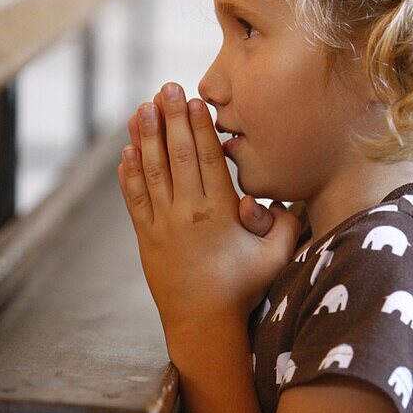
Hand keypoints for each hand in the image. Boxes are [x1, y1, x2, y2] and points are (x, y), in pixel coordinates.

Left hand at [117, 83, 303, 338]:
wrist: (203, 325)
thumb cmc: (244, 290)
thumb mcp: (275, 258)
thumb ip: (286, 224)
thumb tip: (285, 197)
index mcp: (219, 212)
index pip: (206, 158)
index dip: (198, 126)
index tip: (194, 99)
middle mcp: (186, 212)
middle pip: (176, 155)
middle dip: (169, 118)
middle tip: (164, 87)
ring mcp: (162, 224)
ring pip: (150, 171)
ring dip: (145, 136)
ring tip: (142, 107)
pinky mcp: (146, 238)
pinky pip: (134, 198)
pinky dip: (128, 173)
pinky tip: (126, 151)